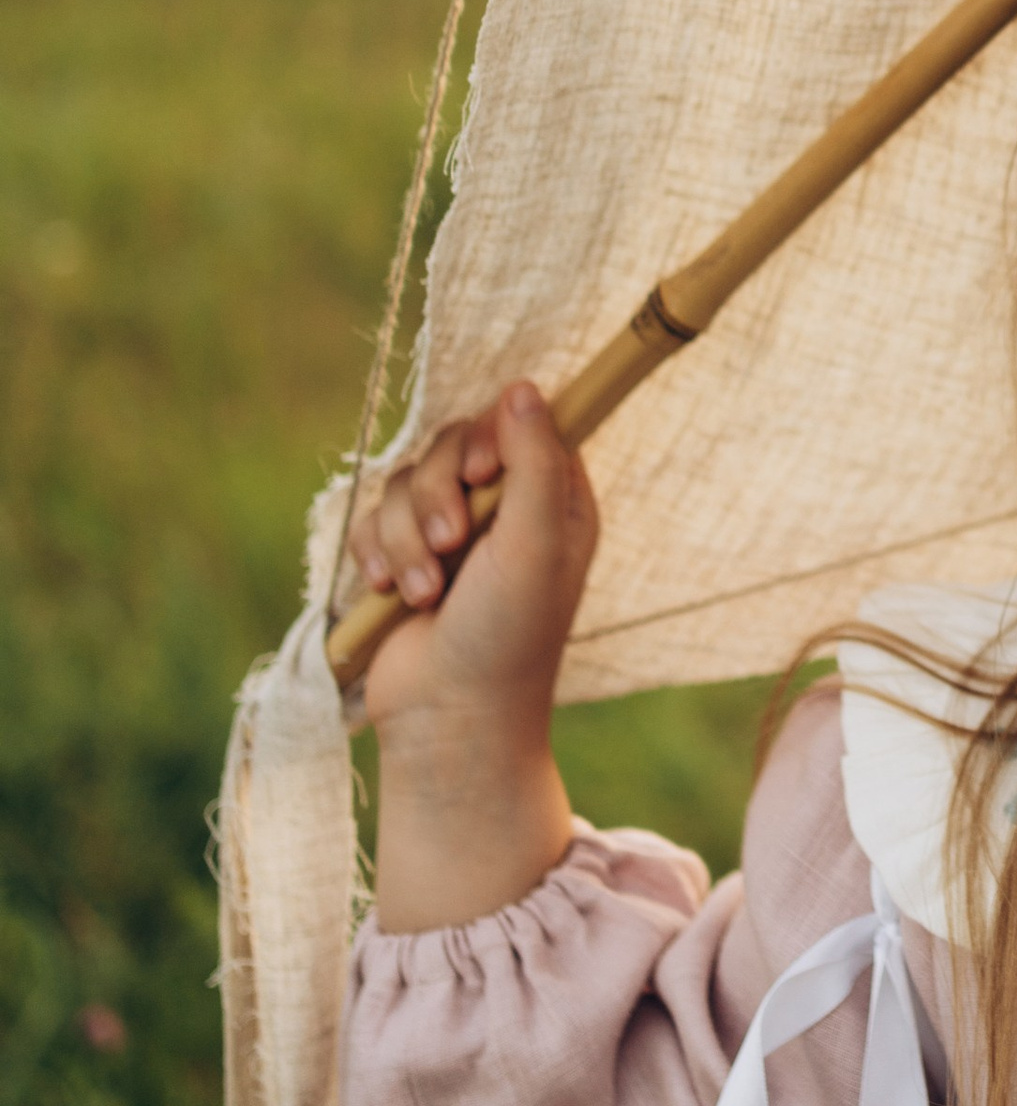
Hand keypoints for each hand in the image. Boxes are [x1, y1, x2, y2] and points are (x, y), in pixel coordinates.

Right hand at [356, 385, 592, 929]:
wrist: (448, 719)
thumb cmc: (509, 637)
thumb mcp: (534, 545)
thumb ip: (533, 464)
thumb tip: (525, 385)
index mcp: (554, 499)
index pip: (521, 421)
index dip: (492, 436)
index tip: (485, 471)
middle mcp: (506, 508)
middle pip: (454, 442)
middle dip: (438, 494)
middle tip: (451, 543)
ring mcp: (452, 532)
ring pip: (406, 480)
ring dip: (407, 537)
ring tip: (425, 593)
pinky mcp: (404, 556)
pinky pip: (373, 517)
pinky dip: (378, 554)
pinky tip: (392, 595)